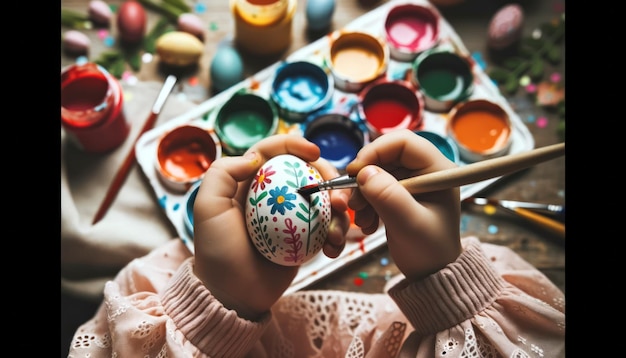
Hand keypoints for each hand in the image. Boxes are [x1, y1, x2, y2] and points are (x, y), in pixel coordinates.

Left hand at [193, 134, 349, 319]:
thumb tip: (254, 157)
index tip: (314, 152)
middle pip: (308, 171)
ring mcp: (293, 216)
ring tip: (338, 231)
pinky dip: (338, 233)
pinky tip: (335, 247)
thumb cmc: (217, 252)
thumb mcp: (208, 208)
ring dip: (340, 210)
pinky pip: (329, 227)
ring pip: (324, 199)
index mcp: (250, 181)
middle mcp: (274, 194)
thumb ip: (222, 174)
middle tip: (338, 198)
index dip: (295, 144)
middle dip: (329, 177)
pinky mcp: (306, 237)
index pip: (274, 151)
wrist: (233, 295)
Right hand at [345, 130, 461, 280]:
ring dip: (362, 194)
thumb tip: (364, 173)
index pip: (403, 142)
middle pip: (385, 156)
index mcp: (438, 170)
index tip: (355, 172)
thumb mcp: (409, 225)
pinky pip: (374, 187)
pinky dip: (365, 204)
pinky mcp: (399, 195)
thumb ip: (388, 197)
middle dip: (364, 177)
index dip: (375, 151)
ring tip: (361, 219)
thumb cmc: (429, 251)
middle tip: (352, 203)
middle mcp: (425, 171)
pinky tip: (367, 224)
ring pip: (376, 172)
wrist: (432, 276)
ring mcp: (412, 183)